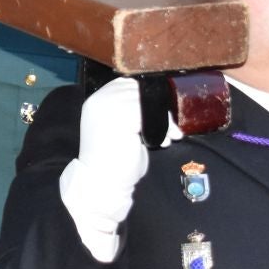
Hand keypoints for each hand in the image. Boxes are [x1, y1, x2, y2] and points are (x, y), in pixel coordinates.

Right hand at [59, 77, 152, 262]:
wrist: (101, 184)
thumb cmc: (113, 161)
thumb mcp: (122, 129)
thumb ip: (133, 112)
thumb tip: (158, 103)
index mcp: (98, 100)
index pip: (129, 84)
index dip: (149, 96)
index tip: (161, 114)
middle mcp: (101, 99)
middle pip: (140, 89)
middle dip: (160, 107)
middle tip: (170, 127)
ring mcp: (109, 107)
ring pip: (149, 101)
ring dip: (165, 119)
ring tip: (169, 136)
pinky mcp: (121, 118)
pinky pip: (151, 114)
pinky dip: (164, 126)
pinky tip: (165, 141)